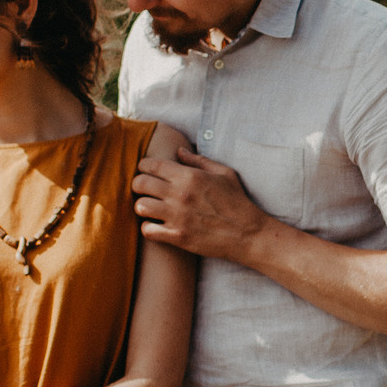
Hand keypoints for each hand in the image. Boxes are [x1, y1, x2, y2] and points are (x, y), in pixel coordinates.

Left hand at [132, 147, 272, 261]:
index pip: (151, 165)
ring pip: (140, 206)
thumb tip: (179, 150)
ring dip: (143, 206)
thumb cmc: (237, 201)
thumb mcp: (223, 173)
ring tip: (151, 208)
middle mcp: (180, 194)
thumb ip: (198, 160)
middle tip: (146, 190)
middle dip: (139, 185)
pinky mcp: (178, 236)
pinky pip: (148, 230)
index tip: (147, 171)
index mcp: (190, 176)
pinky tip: (157, 226)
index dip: (144, 166)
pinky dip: (149, 227)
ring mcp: (177, 217)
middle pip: (140, 184)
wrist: (247, 233)